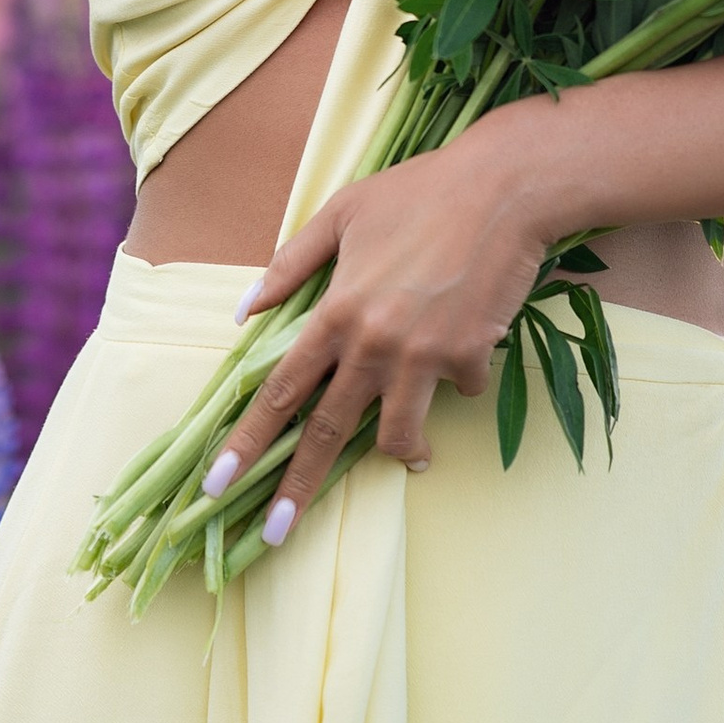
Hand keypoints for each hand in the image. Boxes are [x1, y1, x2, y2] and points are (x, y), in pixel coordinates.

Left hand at [203, 132, 551, 537]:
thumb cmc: (419, 192)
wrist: (505, 189)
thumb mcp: (343, 213)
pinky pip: (458, 390)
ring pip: (397, 435)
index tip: (218, 487)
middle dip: (298, 489)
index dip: (247, 442)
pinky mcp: (470, 357)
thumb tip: (244, 310)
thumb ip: (290, 264)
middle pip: (326, 432)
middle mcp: (373, 343)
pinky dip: (459, 376)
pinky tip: (468, 344)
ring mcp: (423, 356)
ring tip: (410, 451)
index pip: (280, 391)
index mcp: (335, 311)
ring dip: (400, 449)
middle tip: (276, 534)